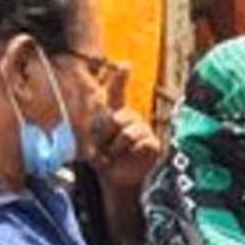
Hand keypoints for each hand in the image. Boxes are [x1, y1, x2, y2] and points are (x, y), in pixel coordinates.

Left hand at [87, 67, 161, 192]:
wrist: (116, 179)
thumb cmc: (104, 158)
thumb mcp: (91, 140)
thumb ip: (94, 122)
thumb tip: (98, 101)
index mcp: (114, 113)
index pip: (117, 92)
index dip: (120, 78)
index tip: (125, 65)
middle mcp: (130, 117)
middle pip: (113, 118)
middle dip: (102, 135)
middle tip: (100, 148)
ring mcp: (143, 129)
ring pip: (125, 132)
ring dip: (114, 147)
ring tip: (112, 155)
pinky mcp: (153, 143)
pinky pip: (140, 142)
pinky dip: (130, 153)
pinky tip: (129, 157)